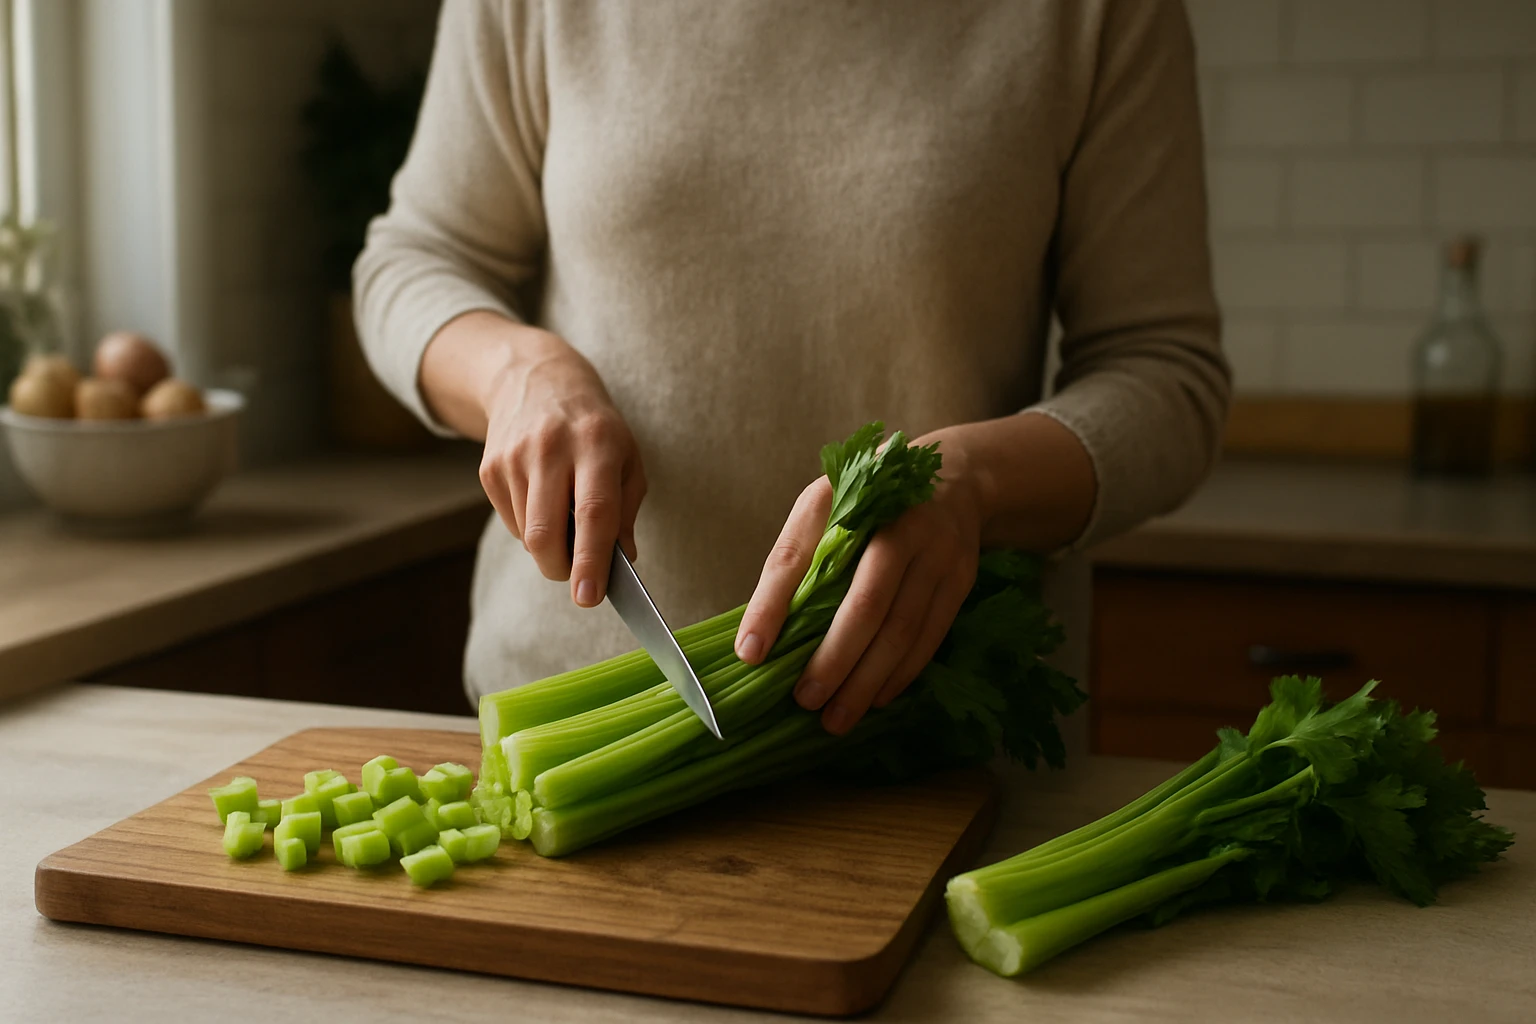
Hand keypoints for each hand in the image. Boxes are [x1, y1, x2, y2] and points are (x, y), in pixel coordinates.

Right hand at [475, 325, 645, 607]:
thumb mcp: (627, 458)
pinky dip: (531, 528)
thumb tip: (619, 562)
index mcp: (596, 443)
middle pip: (546, 533)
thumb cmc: (594, 428)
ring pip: (527, 535)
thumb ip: (625, 511)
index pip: (593, 512)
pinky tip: (543, 500)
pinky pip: (511, 522)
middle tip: (580, 579)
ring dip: (549, 548)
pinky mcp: (489, 469)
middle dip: (562, 569)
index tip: (590, 597)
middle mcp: (551, 448)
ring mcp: (514, 457)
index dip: (592, 559)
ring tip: (566, 519)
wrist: (536, 379)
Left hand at [735, 431, 987, 735]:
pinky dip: (901, 674)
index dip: (772, 606)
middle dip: (833, 659)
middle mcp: (898, 522)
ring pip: (901, 629)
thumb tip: (762, 632)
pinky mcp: (961, 578)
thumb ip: (800, 556)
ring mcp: (937, 552)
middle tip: (804, 701)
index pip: (798, 555)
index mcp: (845, 496)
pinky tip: (876, 698)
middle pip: (865, 603)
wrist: (958, 479)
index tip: (751, 653)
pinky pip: (930, 636)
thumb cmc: (873, 502)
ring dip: (866, 680)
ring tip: (836, 718)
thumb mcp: (829, 507)